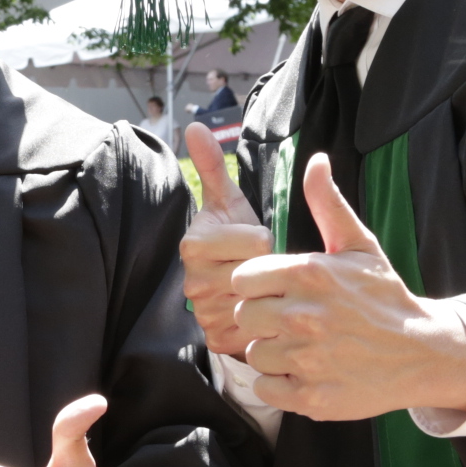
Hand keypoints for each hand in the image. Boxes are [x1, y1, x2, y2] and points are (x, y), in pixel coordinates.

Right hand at [179, 124, 272, 358]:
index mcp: (194, 244)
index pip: (256, 240)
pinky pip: (258, 328)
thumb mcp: (230, 203)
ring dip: (272, 295)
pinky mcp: (217, 340)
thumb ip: (213, 166)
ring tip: (265, 289)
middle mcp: (192, 282)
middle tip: (263, 268)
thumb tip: (195, 126)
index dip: (267, 239)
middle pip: (259, 271)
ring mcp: (203, 314)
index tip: (257, 241)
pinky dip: (269, 322)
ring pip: (262, 300)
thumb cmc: (238, 241)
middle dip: (271, 269)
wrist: (236, 290)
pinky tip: (266, 312)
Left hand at [231, 155, 465, 422]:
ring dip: (271, 352)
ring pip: (253, 353)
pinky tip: (304, 372)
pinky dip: (279, 385)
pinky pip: (265, 388)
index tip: (275, 292)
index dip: (254, 286)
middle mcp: (304, 315)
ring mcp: (308, 359)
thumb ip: (328, 204)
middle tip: (288, 321)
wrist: (423, 353)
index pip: (241, 279)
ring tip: (301, 347)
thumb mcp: (360, 245)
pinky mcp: (311, 397)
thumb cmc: (385, 296)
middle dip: (260, 318)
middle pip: (242, 316)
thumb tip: (315, 160)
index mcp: (310, 273)